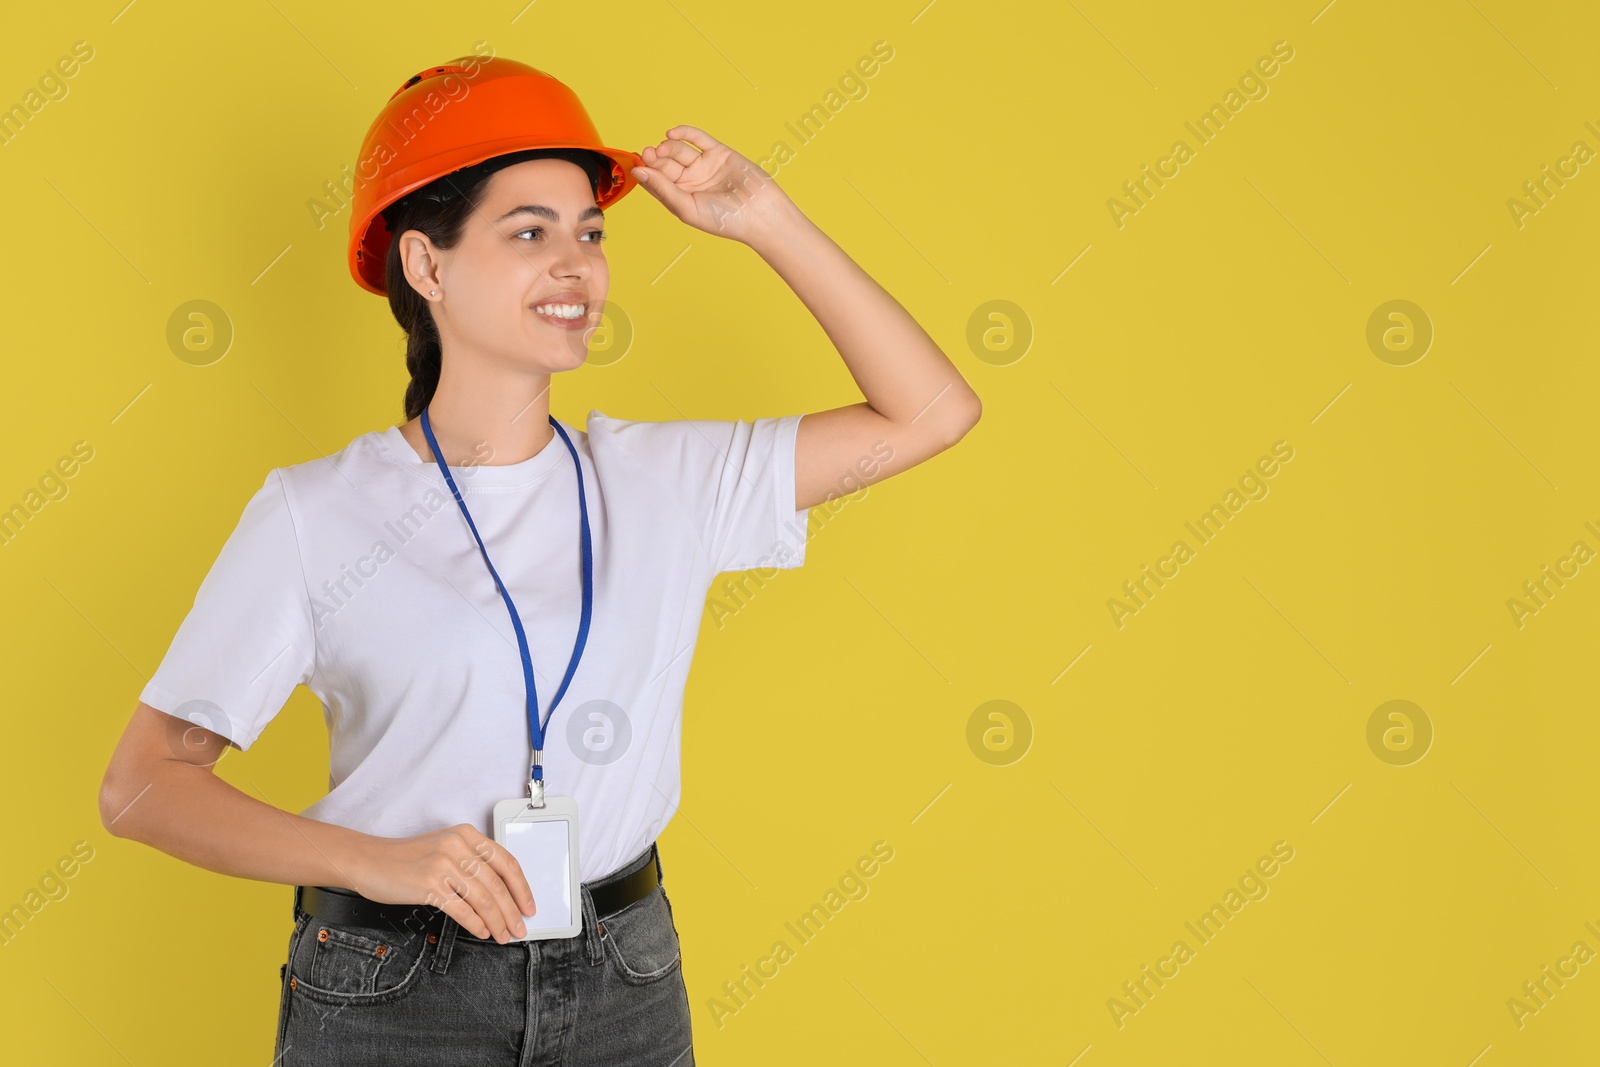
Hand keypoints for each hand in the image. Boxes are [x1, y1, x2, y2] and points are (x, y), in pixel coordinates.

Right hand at [349, 824, 535, 943]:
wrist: (369, 860)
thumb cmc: (407, 858)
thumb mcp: (445, 847)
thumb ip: (472, 862)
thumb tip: (502, 893)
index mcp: (467, 834)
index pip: (506, 862)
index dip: (522, 887)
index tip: (529, 906)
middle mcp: (457, 846)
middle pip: (497, 884)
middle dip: (512, 911)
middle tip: (519, 928)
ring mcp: (443, 865)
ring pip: (483, 899)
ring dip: (497, 921)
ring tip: (503, 935)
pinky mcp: (428, 885)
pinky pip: (461, 909)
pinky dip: (476, 924)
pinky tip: (483, 932)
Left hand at [632, 125, 797, 244]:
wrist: (759, 213)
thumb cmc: (724, 220)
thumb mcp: (687, 208)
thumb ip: (662, 189)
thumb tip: (638, 172)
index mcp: (680, 198)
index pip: (656, 181)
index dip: (646, 171)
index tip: (637, 163)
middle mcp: (690, 181)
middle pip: (665, 164)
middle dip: (655, 158)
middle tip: (649, 153)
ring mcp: (704, 166)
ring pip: (679, 150)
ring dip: (667, 147)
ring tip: (662, 148)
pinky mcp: (718, 153)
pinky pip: (698, 138)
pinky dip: (684, 132)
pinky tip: (671, 133)